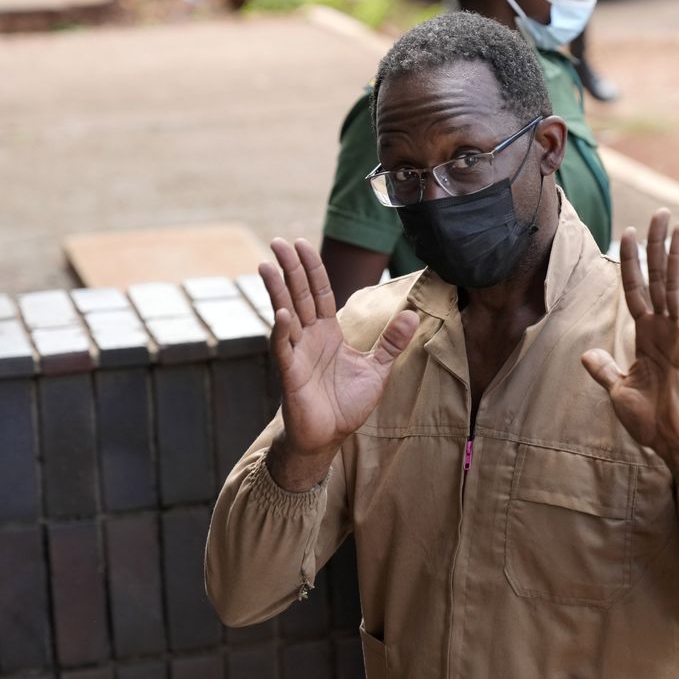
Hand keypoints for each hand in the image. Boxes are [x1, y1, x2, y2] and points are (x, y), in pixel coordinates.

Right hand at [259, 238, 418, 484]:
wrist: (329, 437)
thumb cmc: (346, 404)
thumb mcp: (376, 368)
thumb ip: (391, 342)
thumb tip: (412, 315)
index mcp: (328, 333)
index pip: (320, 292)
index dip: (312, 269)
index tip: (302, 243)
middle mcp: (309, 338)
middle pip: (299, 295)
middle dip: (290, 269)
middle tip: (278, 241)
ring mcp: (297, 354)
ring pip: (285, 315)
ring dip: (277, 291)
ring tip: (266, 265)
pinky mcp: (290, 374)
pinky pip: (284, 348)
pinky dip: (281, 331)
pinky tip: (281, 313)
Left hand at [581, 210, 678, 504]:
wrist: (676, 445)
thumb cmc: (652, 421)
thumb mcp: (618, 391)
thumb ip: (604, 370)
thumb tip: (587, 355)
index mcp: (646, 336)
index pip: (635, 290)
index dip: (630, 262)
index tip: (627, 231)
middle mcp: (664, 331)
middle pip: (658, 279)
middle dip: (657, 246)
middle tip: (660, 213)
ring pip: (677, 290)